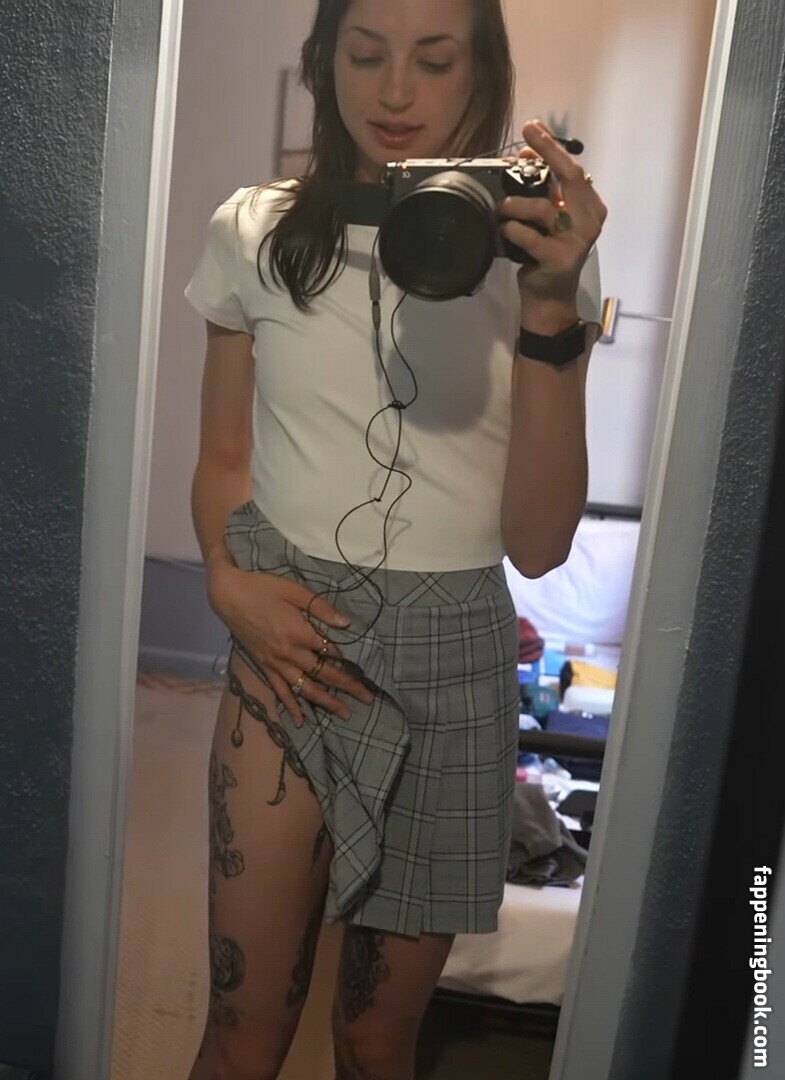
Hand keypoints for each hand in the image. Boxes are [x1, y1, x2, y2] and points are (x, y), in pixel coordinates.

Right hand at [207, 563, 374, 727]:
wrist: (229, 595)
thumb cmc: (263, 588)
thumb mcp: (295, 591)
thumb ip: (321, 608)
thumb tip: (346, 623)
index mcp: (299, 633)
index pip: (330, 652)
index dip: (347, 661)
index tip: (364, 670)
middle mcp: (288, 653)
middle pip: (323, 674)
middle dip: (347, 687)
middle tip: (367, 698)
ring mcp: (275, 663)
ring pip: (304, 688)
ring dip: (326, 702)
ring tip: (344, 713)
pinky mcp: (264, 667)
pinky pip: (279, 691)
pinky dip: (291, 707)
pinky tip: (301, 721)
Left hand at [498, 119, 607, 308]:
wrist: (549, 296)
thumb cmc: (547, 253)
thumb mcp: (549, 217)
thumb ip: (543, 188)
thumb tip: (524, 154)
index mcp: (590, 206)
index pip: (572, 169)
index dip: (551, 148)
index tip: (532, 128)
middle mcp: (589, 220)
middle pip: (569, 178)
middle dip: (545, 155)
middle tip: (521, 144)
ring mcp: (577, 241)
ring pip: (544, 209)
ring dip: (516, 204)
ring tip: (501, 208)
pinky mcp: (559, 260)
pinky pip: (531, 238)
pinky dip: (514, 231)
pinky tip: (505, 229)